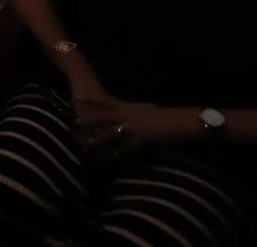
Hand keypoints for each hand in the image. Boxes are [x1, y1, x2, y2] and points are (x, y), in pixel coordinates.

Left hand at [73, 97, 193, 154]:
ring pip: (113, 132)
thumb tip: (126, 110)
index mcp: (130, 107)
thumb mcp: (146, 109)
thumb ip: (134, 110)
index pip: (107, 102)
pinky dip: (119, 153)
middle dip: (90, 119)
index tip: (80, 98)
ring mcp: (134, 127)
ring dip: (100, 138)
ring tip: (89, 143)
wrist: (180, 120)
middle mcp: (129, 115)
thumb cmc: (165, 114)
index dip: (93, 101)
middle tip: (75, 120)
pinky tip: (112, 158)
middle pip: (105, 116)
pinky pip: (127, 147)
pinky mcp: (142, 138)